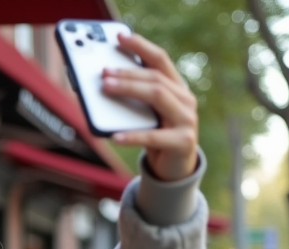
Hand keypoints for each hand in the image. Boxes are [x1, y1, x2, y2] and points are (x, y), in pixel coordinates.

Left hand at [103, 32, 198, 182]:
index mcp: (177, 87)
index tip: (120, 38)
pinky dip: (132, 135)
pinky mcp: (183, 142)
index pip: (160, 59)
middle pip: (155, 78)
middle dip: (127, 73)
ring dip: (129, 90)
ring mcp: (187, 120)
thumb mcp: (146, 114)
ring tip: (106, 89)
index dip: (141, 47)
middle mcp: (185, 99)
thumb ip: (133, 99)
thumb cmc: (156, 136)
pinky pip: (154, 136)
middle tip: (103, 73)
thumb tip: (101, 82)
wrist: (175, 169)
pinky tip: (114, 136)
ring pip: (157, 96)